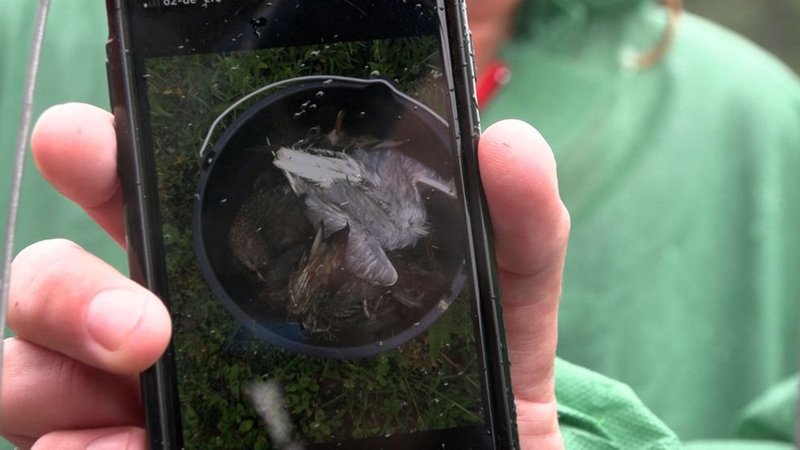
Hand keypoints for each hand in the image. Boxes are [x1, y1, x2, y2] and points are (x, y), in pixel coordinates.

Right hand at [1, 103, 568, 448]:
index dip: (105, 161)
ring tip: (136, 382)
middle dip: (62, 281)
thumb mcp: (497, 308)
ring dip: (50, 375)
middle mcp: (180, 330)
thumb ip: (513, 229)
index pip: (149, 201)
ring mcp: (153, 405)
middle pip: (60, 282)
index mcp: (243, 269)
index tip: (94, 141)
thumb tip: (506, 144)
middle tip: (139, 321)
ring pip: (33, 374)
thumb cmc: (470, 393)